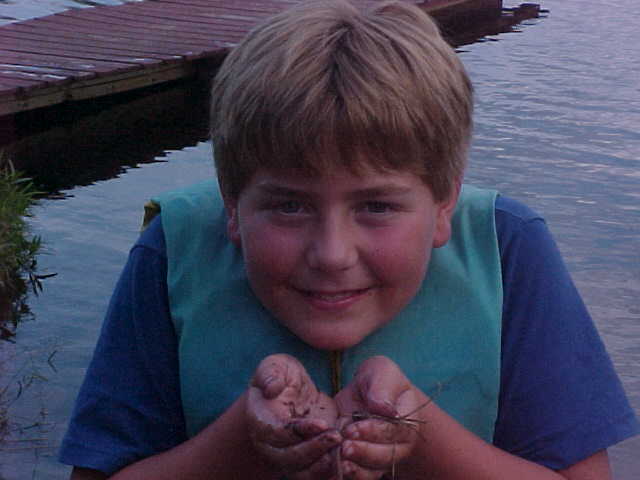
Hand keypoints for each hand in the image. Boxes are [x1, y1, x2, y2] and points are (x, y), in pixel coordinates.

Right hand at [246, 354, 340, 478]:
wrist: (288, 395)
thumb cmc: (280, 377)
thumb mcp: (275, 366)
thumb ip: (270, 374)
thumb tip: (272, 389)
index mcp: (262, 421)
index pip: (279, 432)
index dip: (300, 430)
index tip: (322, 423)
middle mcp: (270, 445)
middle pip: (290, 457)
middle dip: (314, 449)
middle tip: (337, 437)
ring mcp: (287, 456)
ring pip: (302, 471)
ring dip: (323, 465)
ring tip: (343, 451)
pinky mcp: (305, 461)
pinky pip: (314, 475)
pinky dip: (329, 472)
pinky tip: (347, 462)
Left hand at [334, 356, 426, 479]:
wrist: (366, 394)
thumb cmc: (377, 380)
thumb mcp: (382, 371)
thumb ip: (382, 386)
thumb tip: (382, 407)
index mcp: (407, 420)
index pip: (394, 430)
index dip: (374, 431)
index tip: (353, 428)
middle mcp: (399, 443)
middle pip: (385, 454)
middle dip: (364, 452)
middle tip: (344, 447)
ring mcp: (383, 457)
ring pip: (373, 470)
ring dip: (357, 469)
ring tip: (340, 463)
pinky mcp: (365, 465)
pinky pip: (361, 476)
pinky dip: (349, 476)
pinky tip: (335, 471)